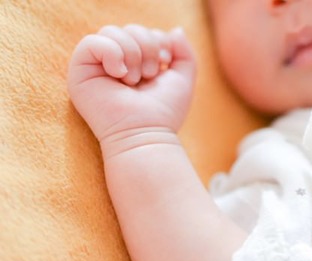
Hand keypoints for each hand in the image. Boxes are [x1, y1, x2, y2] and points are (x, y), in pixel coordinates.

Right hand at [67, 25, 196, 142]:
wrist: (145, 133)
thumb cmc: (163, 113)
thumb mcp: (182, 79)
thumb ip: (184, 53)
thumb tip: (175, 30)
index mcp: (135, 63)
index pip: (144, 32)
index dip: (158, 41)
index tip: (164, 63)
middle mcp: (114, 62)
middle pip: (130, 28)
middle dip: (147, 48)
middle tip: (149, 76)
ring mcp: (95, 66)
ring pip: (111, 31)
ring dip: (132, 54)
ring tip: (134, 81)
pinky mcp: (79, 71)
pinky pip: (92, 42)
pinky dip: (112, 54)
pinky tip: (119, 75)